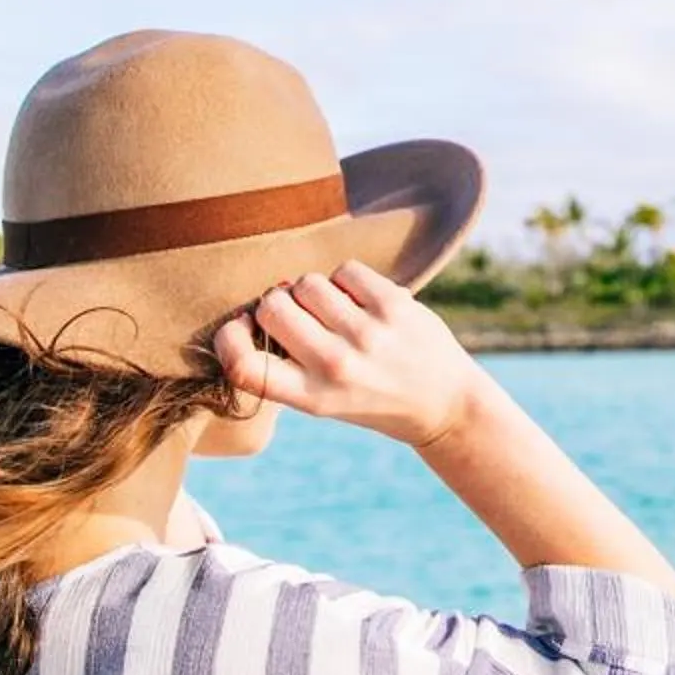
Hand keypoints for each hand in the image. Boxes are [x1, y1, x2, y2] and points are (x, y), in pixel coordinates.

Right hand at [214, 262, 486, 450]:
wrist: (446, 404)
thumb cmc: (372, 396)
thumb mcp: (324, 399)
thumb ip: (288, 362)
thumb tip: (256, 307)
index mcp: (312, 398)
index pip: (245, 367)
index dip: (228, 339)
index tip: (238, 328)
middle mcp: (337, 367)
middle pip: (273, 307)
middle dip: (278, 304)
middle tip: (301, 318)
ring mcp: (367, 334)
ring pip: (306, 283)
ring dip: (313, 291)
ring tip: (335, 311)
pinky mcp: (394, 305)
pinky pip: (344, 270)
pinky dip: (347, 280)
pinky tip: (362, 302)